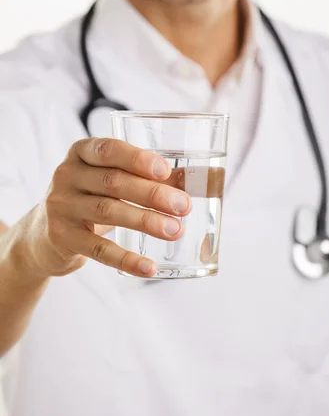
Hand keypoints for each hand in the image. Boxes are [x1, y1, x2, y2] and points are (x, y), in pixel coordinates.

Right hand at [13, 138, 191, 278]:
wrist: (44, 234)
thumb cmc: (90, 197)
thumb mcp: (108, 180)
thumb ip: (145, 176)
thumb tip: (196, 180)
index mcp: (81, 152)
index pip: (109, 149)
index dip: (138, 159)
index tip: (166, 170)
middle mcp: (66, 174)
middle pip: (113, 182)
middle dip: (152, 193)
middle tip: (183, 206)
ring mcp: (61, 206)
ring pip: (108, 211)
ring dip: (146, 221)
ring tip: (175, 230)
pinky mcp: (61, 237)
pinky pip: (98, 249)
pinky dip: (126, 259)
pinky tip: (149, 267)